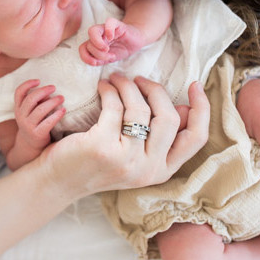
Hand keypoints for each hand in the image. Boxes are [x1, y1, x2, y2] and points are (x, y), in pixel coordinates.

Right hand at [13, 79, 64, 155]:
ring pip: (40, 110)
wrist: (30, 145)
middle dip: (43, 91)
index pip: (19, 93)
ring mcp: (28, 126)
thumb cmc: (33, 123)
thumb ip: (36, 102)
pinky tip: (63, 110)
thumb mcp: (29, 112)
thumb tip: (49, 91)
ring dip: (52, 102)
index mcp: (18, 108)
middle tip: (54, 87)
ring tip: (61, 98)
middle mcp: (21, 116)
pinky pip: (48, 122)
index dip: (27, 84)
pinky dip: (57, 115)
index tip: (38, 80)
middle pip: (31, 99)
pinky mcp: (37, 134)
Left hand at [39, 74, 208, 197]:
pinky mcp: (103, 147)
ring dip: (128, 86)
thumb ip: (158, 138)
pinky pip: (114, 106)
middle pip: (169, 117)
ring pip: (141, 109)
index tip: (195, 85)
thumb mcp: (134, 155)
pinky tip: (103, 87)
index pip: (196, 138)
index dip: (201, 109)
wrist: (58, 181)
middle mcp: (148, 169)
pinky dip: (109, 90)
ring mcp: (126, 160)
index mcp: (162, 171)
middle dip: (155, 90)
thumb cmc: (95, 163)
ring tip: (116, 79)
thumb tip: (185, 108)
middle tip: (138, 78)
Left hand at [79, 18, 145, 65]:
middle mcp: (98, 35)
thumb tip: (93, 61)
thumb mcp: (108, 58)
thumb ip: (98, 60)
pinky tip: (112, 37)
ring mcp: (106, 29)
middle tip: (109, 57)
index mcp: (94, 44)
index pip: (82, 48)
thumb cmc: (120, 49)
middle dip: (98, 54)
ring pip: (92, 31)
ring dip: (98, 44)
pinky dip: (108, 30)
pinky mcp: (117, 24)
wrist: (136, 42)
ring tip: (108, 50)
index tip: (96, 63)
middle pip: (88, 43)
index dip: (86, 57)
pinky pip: (109, 22)